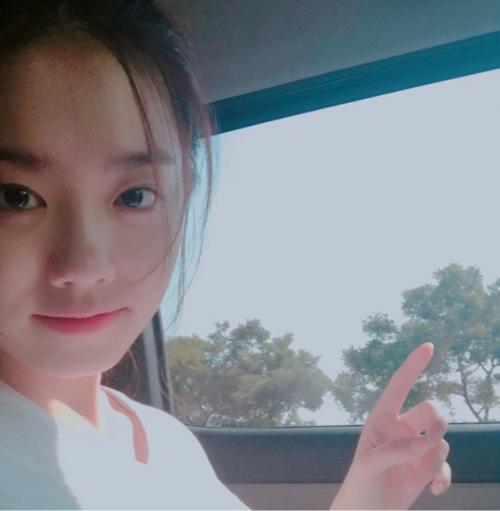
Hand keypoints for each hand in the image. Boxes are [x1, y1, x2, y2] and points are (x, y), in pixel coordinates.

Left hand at [330, 342, 450, 509]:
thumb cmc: (360, 487)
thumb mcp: (370, 466)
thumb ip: (395, 452)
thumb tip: (425, 444)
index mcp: (381, 419)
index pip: (398, 386)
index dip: (412, 365)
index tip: (428, 346)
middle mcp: (400, 429)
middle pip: (431, 411)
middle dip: (438, 423)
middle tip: (433, 440)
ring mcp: (414, 449)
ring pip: (441, 441)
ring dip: (436, 458)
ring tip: (422, 477)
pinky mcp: (424, 470)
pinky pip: (444, 465)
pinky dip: (443, 477)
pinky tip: (435, 491)